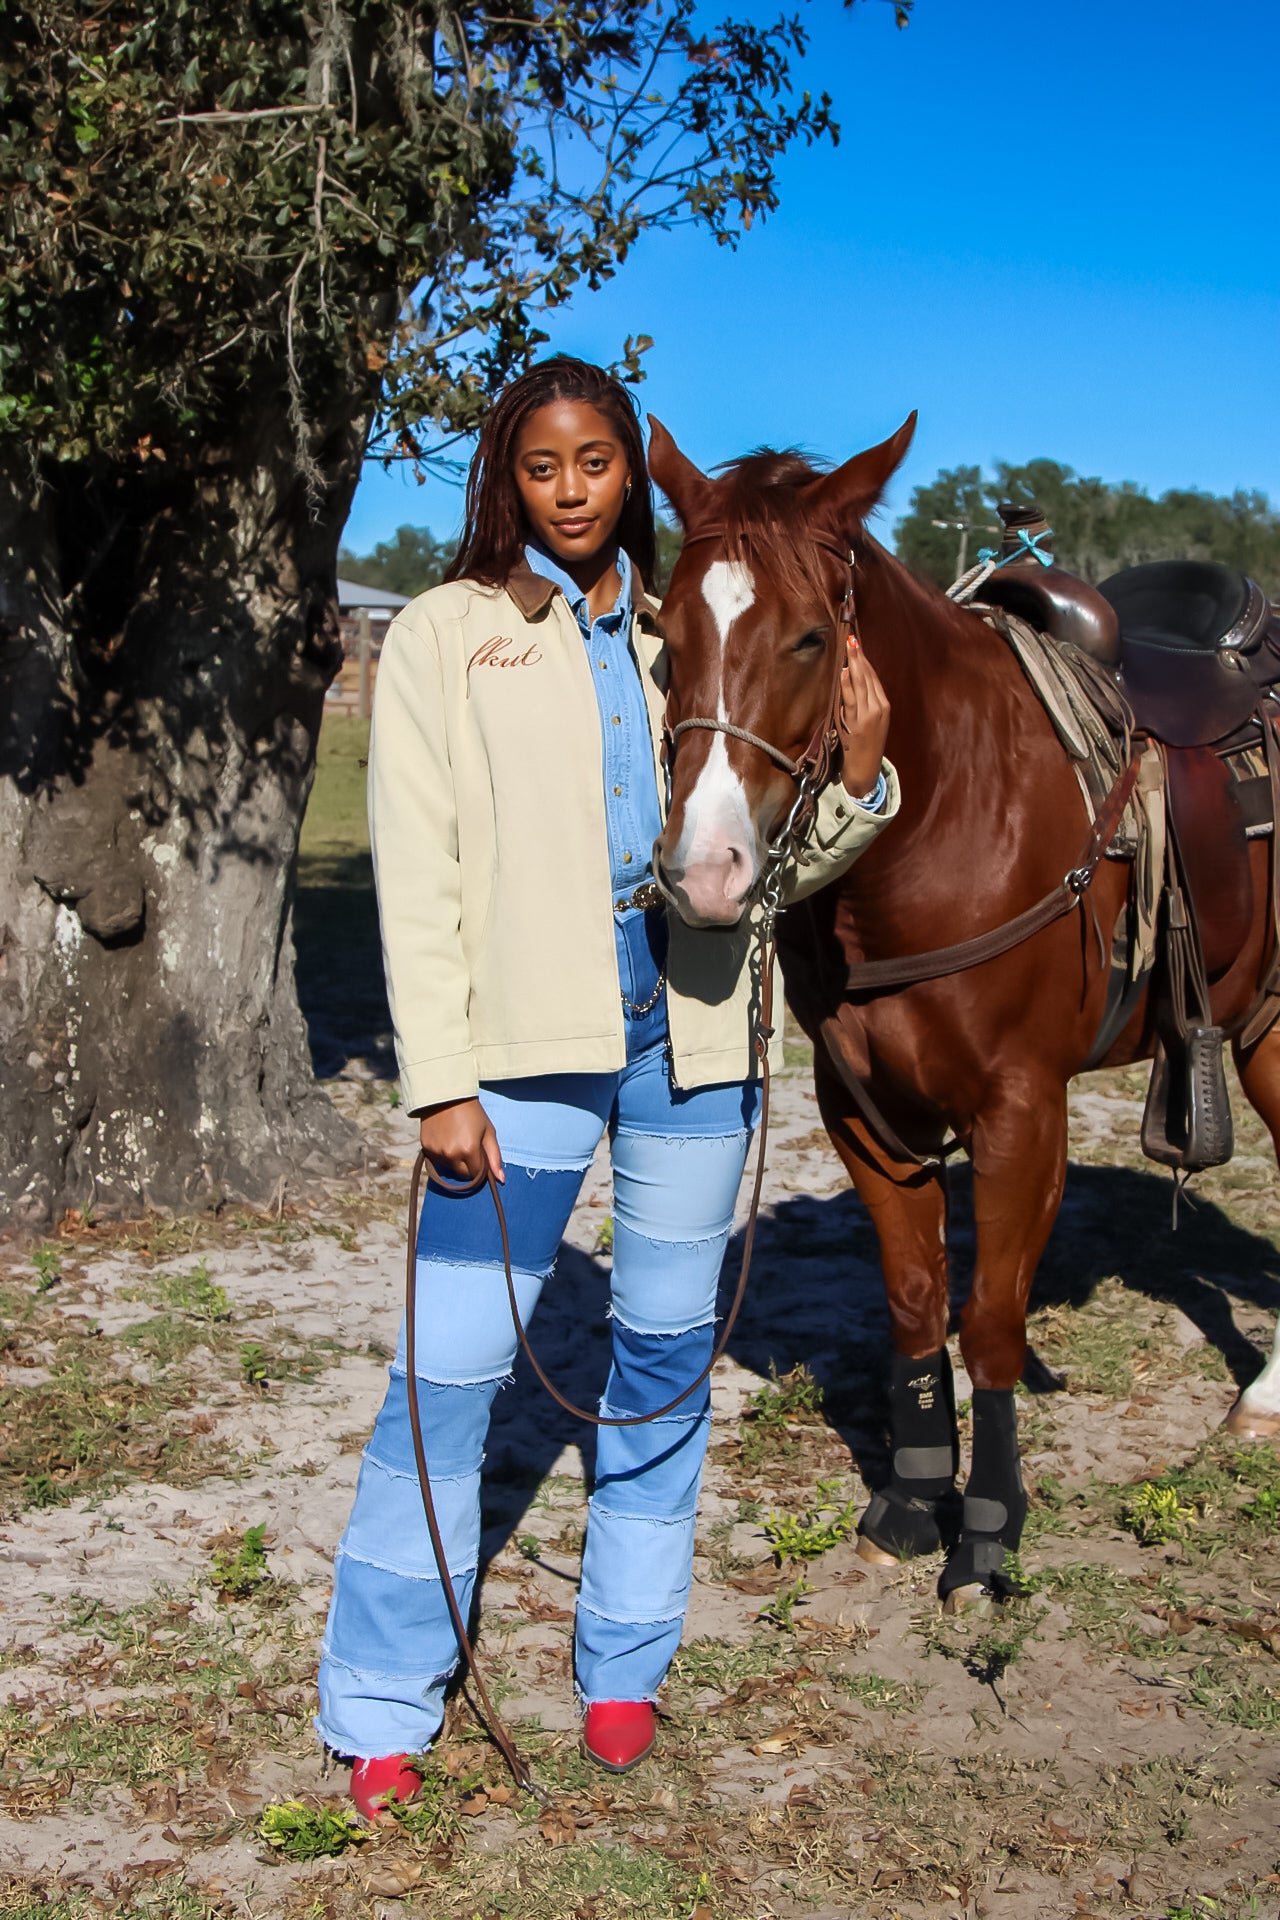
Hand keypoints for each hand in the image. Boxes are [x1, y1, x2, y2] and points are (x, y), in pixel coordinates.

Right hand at [418, 1098, 504, 1185]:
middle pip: (462, 1174)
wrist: (446, 1095)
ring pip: (449, 1168)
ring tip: (457, 1142)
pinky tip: (446, 1140)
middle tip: (469, 1149)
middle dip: (468, 1167)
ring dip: (455, 1162)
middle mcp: (451, 1154)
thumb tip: (501, 1179)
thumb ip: (495, 1157)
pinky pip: (437, 1160)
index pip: (477, 1174)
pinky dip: (443, 1155)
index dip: (481, 1168)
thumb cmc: (472, 1113)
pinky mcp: (426, 1148)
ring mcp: (436, 1152)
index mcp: (469, 1150)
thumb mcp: (488, 1132)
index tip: (481, 1156)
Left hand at [835, 633, 889, 799]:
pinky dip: (848, 684)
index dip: (864, 660)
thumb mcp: (870, 721)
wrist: (865, 769)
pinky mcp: (859, 724)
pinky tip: (845, 671)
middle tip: (851, 639)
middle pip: (868, 677)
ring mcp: (869, 716)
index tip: (857, 645)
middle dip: (859, 657)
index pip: (873, 677)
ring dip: (854, 665)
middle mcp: (879, 708)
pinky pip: (852, 700)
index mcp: (884, 706)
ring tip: (849, 648)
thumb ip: (864, 701)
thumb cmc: (865, 745)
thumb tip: (852, 678)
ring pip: (861, 685)